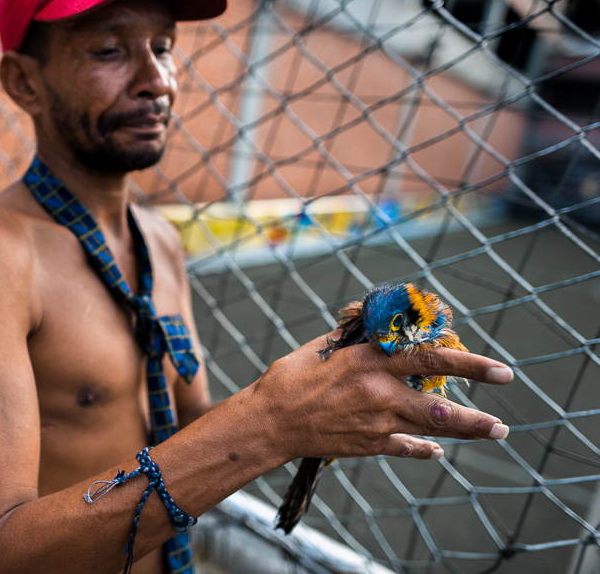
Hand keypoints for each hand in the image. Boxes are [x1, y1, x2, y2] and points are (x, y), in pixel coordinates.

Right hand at [256, 332, 512, 462]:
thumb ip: (355, 336)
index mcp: (368, 361)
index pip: (427, 358)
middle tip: (503, 410)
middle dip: (476, 409)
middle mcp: (378, 392)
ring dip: (466, 429)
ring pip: (430, 428)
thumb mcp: (322, 347)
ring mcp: (375, 422)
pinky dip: (424, 449)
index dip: (467, 361)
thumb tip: (376, 322)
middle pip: (438, 404)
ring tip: (493, 428)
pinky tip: (438, 451)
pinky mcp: (368, 444)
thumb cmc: (291, 377)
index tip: (497, 367)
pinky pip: (405, 447)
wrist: (270, 421)